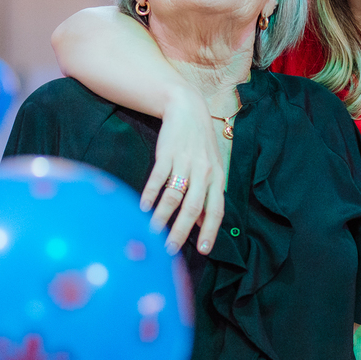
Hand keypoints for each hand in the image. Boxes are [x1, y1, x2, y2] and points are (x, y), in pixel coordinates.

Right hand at [140, 88, 224, 254]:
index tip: (202, 251)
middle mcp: (204, 172)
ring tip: (151, 232)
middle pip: (193, 207)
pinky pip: (158, 178)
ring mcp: (185, 162)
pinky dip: (150, 194)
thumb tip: (203, 225)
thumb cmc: (200, 143)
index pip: (216, 210)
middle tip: (169, 250)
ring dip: (162, 216)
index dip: (210, 231)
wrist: (187, 108)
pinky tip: (143, 207)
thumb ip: (208, 195)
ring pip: (174, 195)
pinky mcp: (168, 153)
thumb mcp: (211, 167)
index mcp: (217, 177)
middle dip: (181, 231)